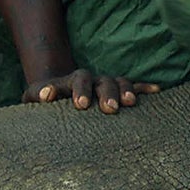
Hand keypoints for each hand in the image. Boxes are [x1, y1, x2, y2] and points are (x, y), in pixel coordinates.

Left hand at [23, 70, 159, 114]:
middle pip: (103, 81)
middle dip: (106, 94)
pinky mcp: (119, 92)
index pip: (79, 80)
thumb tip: (46, 95)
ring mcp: (108, 85)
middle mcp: (94, 80)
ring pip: (120, 82)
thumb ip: (38, 94)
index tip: (80, 105)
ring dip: (126, 91)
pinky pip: (135, 87)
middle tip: (108, 109)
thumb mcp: (34, 96)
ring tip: (130, 104)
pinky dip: (145, 88)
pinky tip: (156, 91)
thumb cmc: (45, 98)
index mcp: (73, 81)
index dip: (80, 90)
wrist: (59, 91)